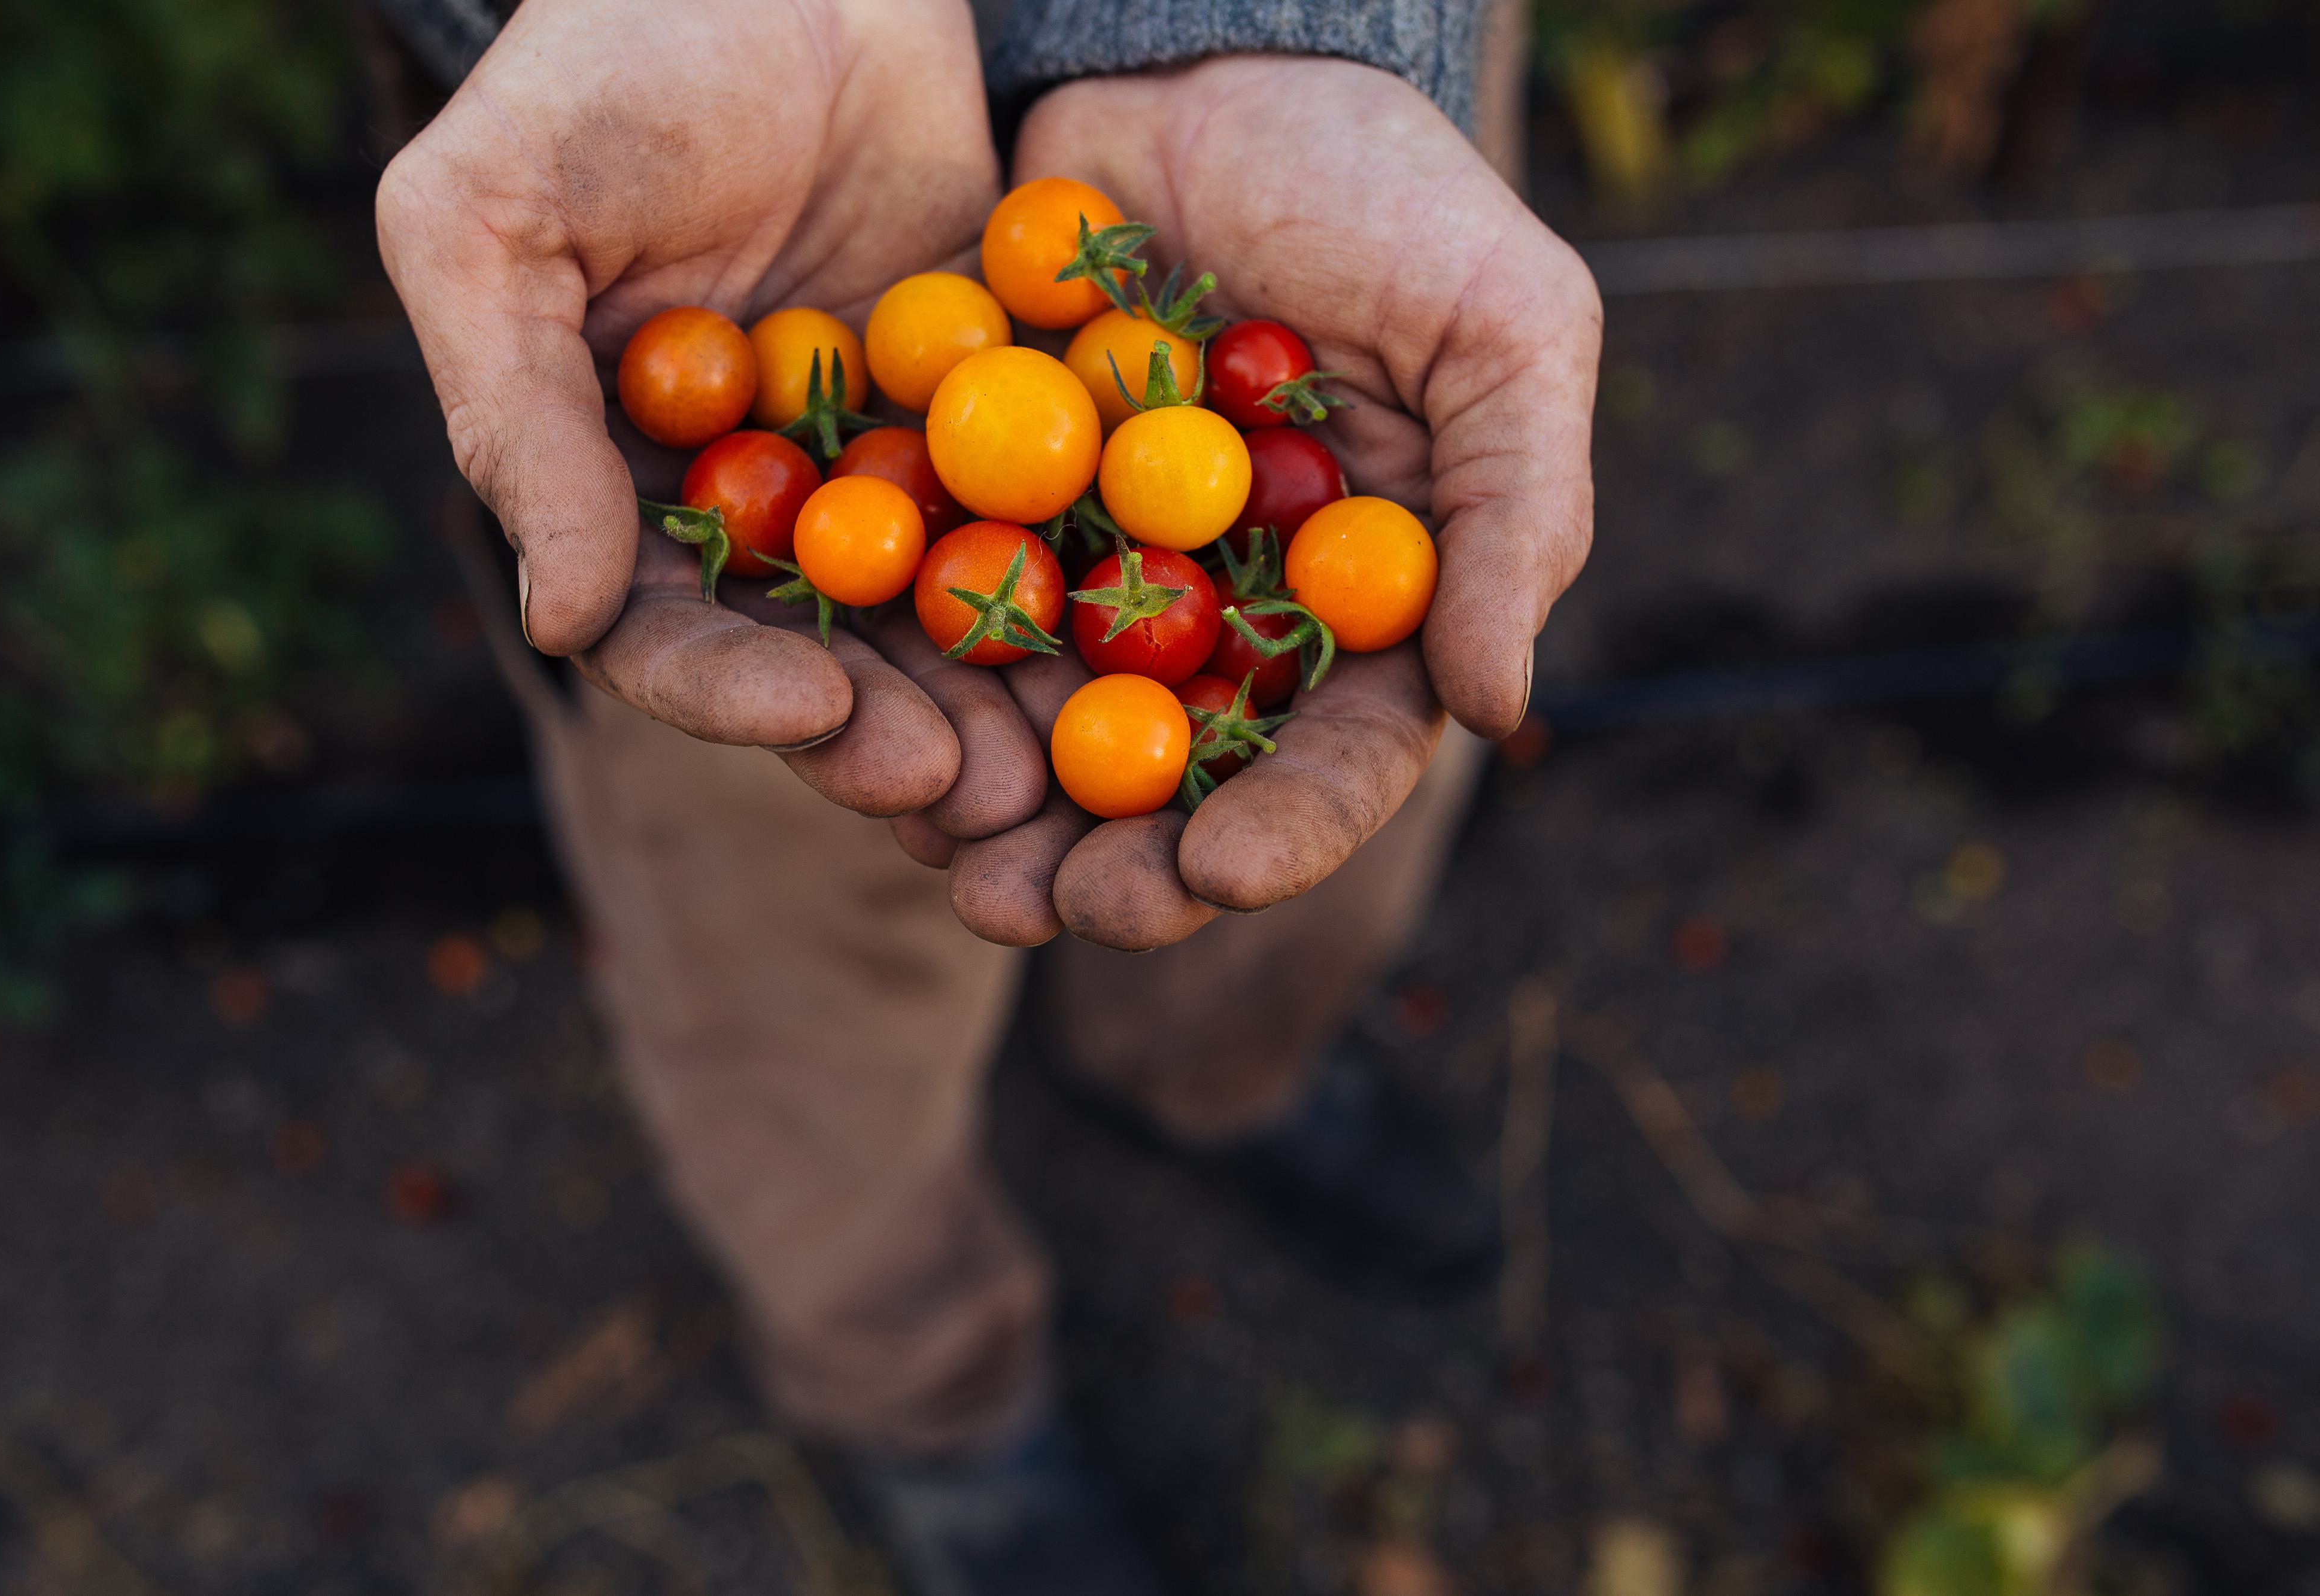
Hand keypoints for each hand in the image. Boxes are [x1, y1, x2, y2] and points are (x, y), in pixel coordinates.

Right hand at [376, 0, 1041, 829]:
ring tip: (1055, 769)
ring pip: (931, 618)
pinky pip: (1031, 516)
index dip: (732, 687)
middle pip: (812, 658)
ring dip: (989, 701)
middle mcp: (750, 501)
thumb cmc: (611, 57)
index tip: (816, 717)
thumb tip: (562, 619)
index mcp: (619, 481)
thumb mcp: (498, 216)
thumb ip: (518, 413)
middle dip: (884, 731)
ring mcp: (876, 464)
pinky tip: (1128, 651)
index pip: (663, 626)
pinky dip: (1075, 590)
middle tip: (963, 788)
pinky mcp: (988, 415)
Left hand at [916, 54, 1600, 947]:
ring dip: (1002, 815)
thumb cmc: (1385, 192)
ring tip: (960, 873)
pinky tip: (866, 743)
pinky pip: (937, 621)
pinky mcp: (982, 509)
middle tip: (1056, 910)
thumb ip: (1516, 512)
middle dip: (1122, 862)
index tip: (1216, 873)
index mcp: (1360, 603)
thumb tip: (1502, 709)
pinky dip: (908, 689)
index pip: (1338, 753)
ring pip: (1048, 730)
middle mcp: (1225, 615)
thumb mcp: (1503, 328)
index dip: (1284, 828)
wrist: (1205, 66)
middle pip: (1181, 780)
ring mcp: (1096, 571)